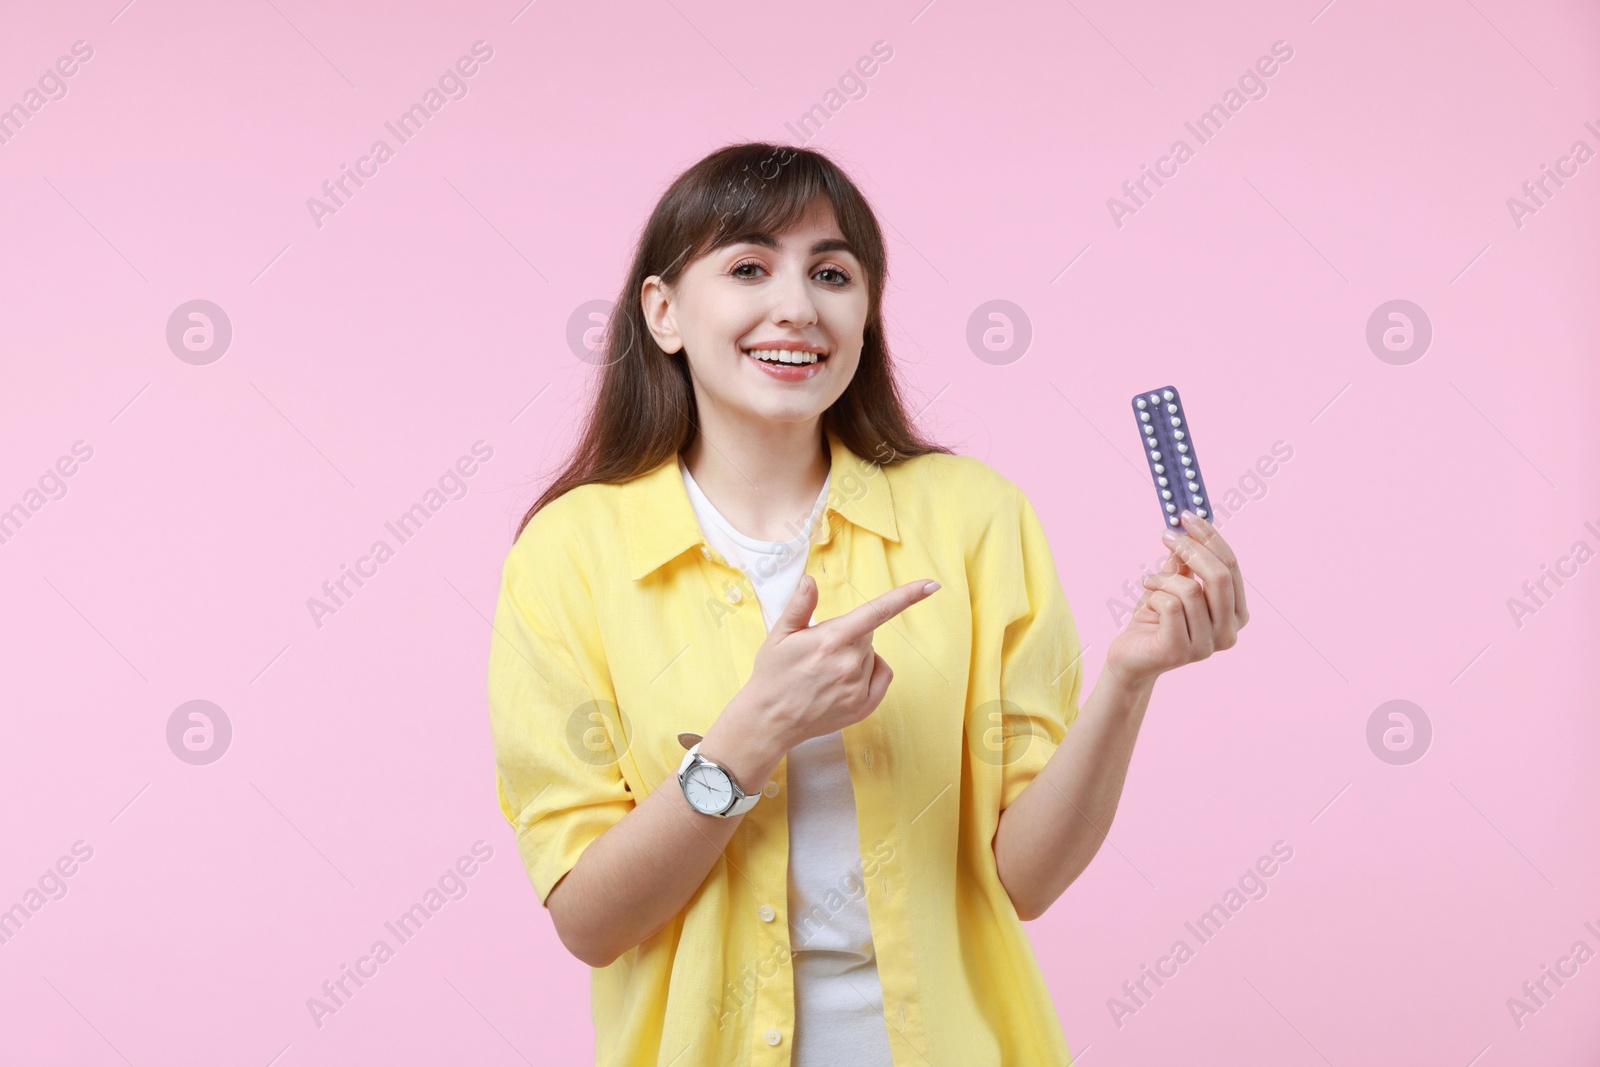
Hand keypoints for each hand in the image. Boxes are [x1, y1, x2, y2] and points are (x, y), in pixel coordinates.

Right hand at [731, 574, 940, 750]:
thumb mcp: (778, 635)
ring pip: (871, 655)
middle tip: (820, 650)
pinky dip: (870, 672)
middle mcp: (850, 663)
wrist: (770, 721)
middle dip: (850, 634)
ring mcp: (859, 687)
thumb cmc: (772, 675)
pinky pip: (882, 675)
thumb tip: (810, 581)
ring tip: (825, 671)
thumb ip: (799, 606)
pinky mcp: (864, 706)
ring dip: (856, 655)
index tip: (931, 585)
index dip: (907, 596)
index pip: (877, 611)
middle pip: (867, 633)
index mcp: (831, 639)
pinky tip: (845, 680)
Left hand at [1105, 510, 1248, 688]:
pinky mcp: (1180, 652)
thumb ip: (1187, 561)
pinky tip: (1147, 601)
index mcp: (1236, 614)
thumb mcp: (1175, 583)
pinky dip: (1154, 595)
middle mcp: (1229, 633)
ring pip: (1190, 590)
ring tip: (1150, 582)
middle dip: (1191, 549)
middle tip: (1166, 535)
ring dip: (1163, 578)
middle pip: (1219, 576)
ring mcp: (1207, 646)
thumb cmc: (1156, 618)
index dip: (1210, 538)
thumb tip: (1191, 524)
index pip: (1231, 566)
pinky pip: (1169, 606)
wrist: (1131, 656)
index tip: (1187, 516)